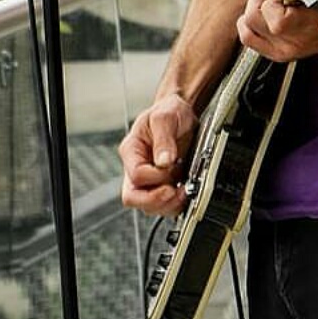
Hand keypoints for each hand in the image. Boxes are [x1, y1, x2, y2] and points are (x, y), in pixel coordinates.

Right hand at [119, 94, 196, 214]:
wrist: (181, 114)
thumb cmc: (169, 112)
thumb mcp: (166, 117)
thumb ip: (164, 139)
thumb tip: (164, 162)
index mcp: (131, 151)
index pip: (136, 175)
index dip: (156, 176)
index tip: (174, 167)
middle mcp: (135, 168)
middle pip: (133, 198)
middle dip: (156, 200)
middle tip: (176, 192)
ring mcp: (147, 180)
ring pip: (148, 206)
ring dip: (168, 204)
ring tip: (185, 191)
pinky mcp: (161, 186)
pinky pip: (163, 205)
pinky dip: (175, 204)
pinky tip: (186, 193)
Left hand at [238, 0, 317, 59]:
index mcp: (305, 24)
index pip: (269, 8)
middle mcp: (293, 42)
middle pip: (252, 16)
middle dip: (262, 1)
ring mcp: (284, 52)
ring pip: (246, 29)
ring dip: (256, 13)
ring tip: (274, 8)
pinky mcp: (277, 55)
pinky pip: (248, 38)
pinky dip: (250, 25)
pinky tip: (265, 18)